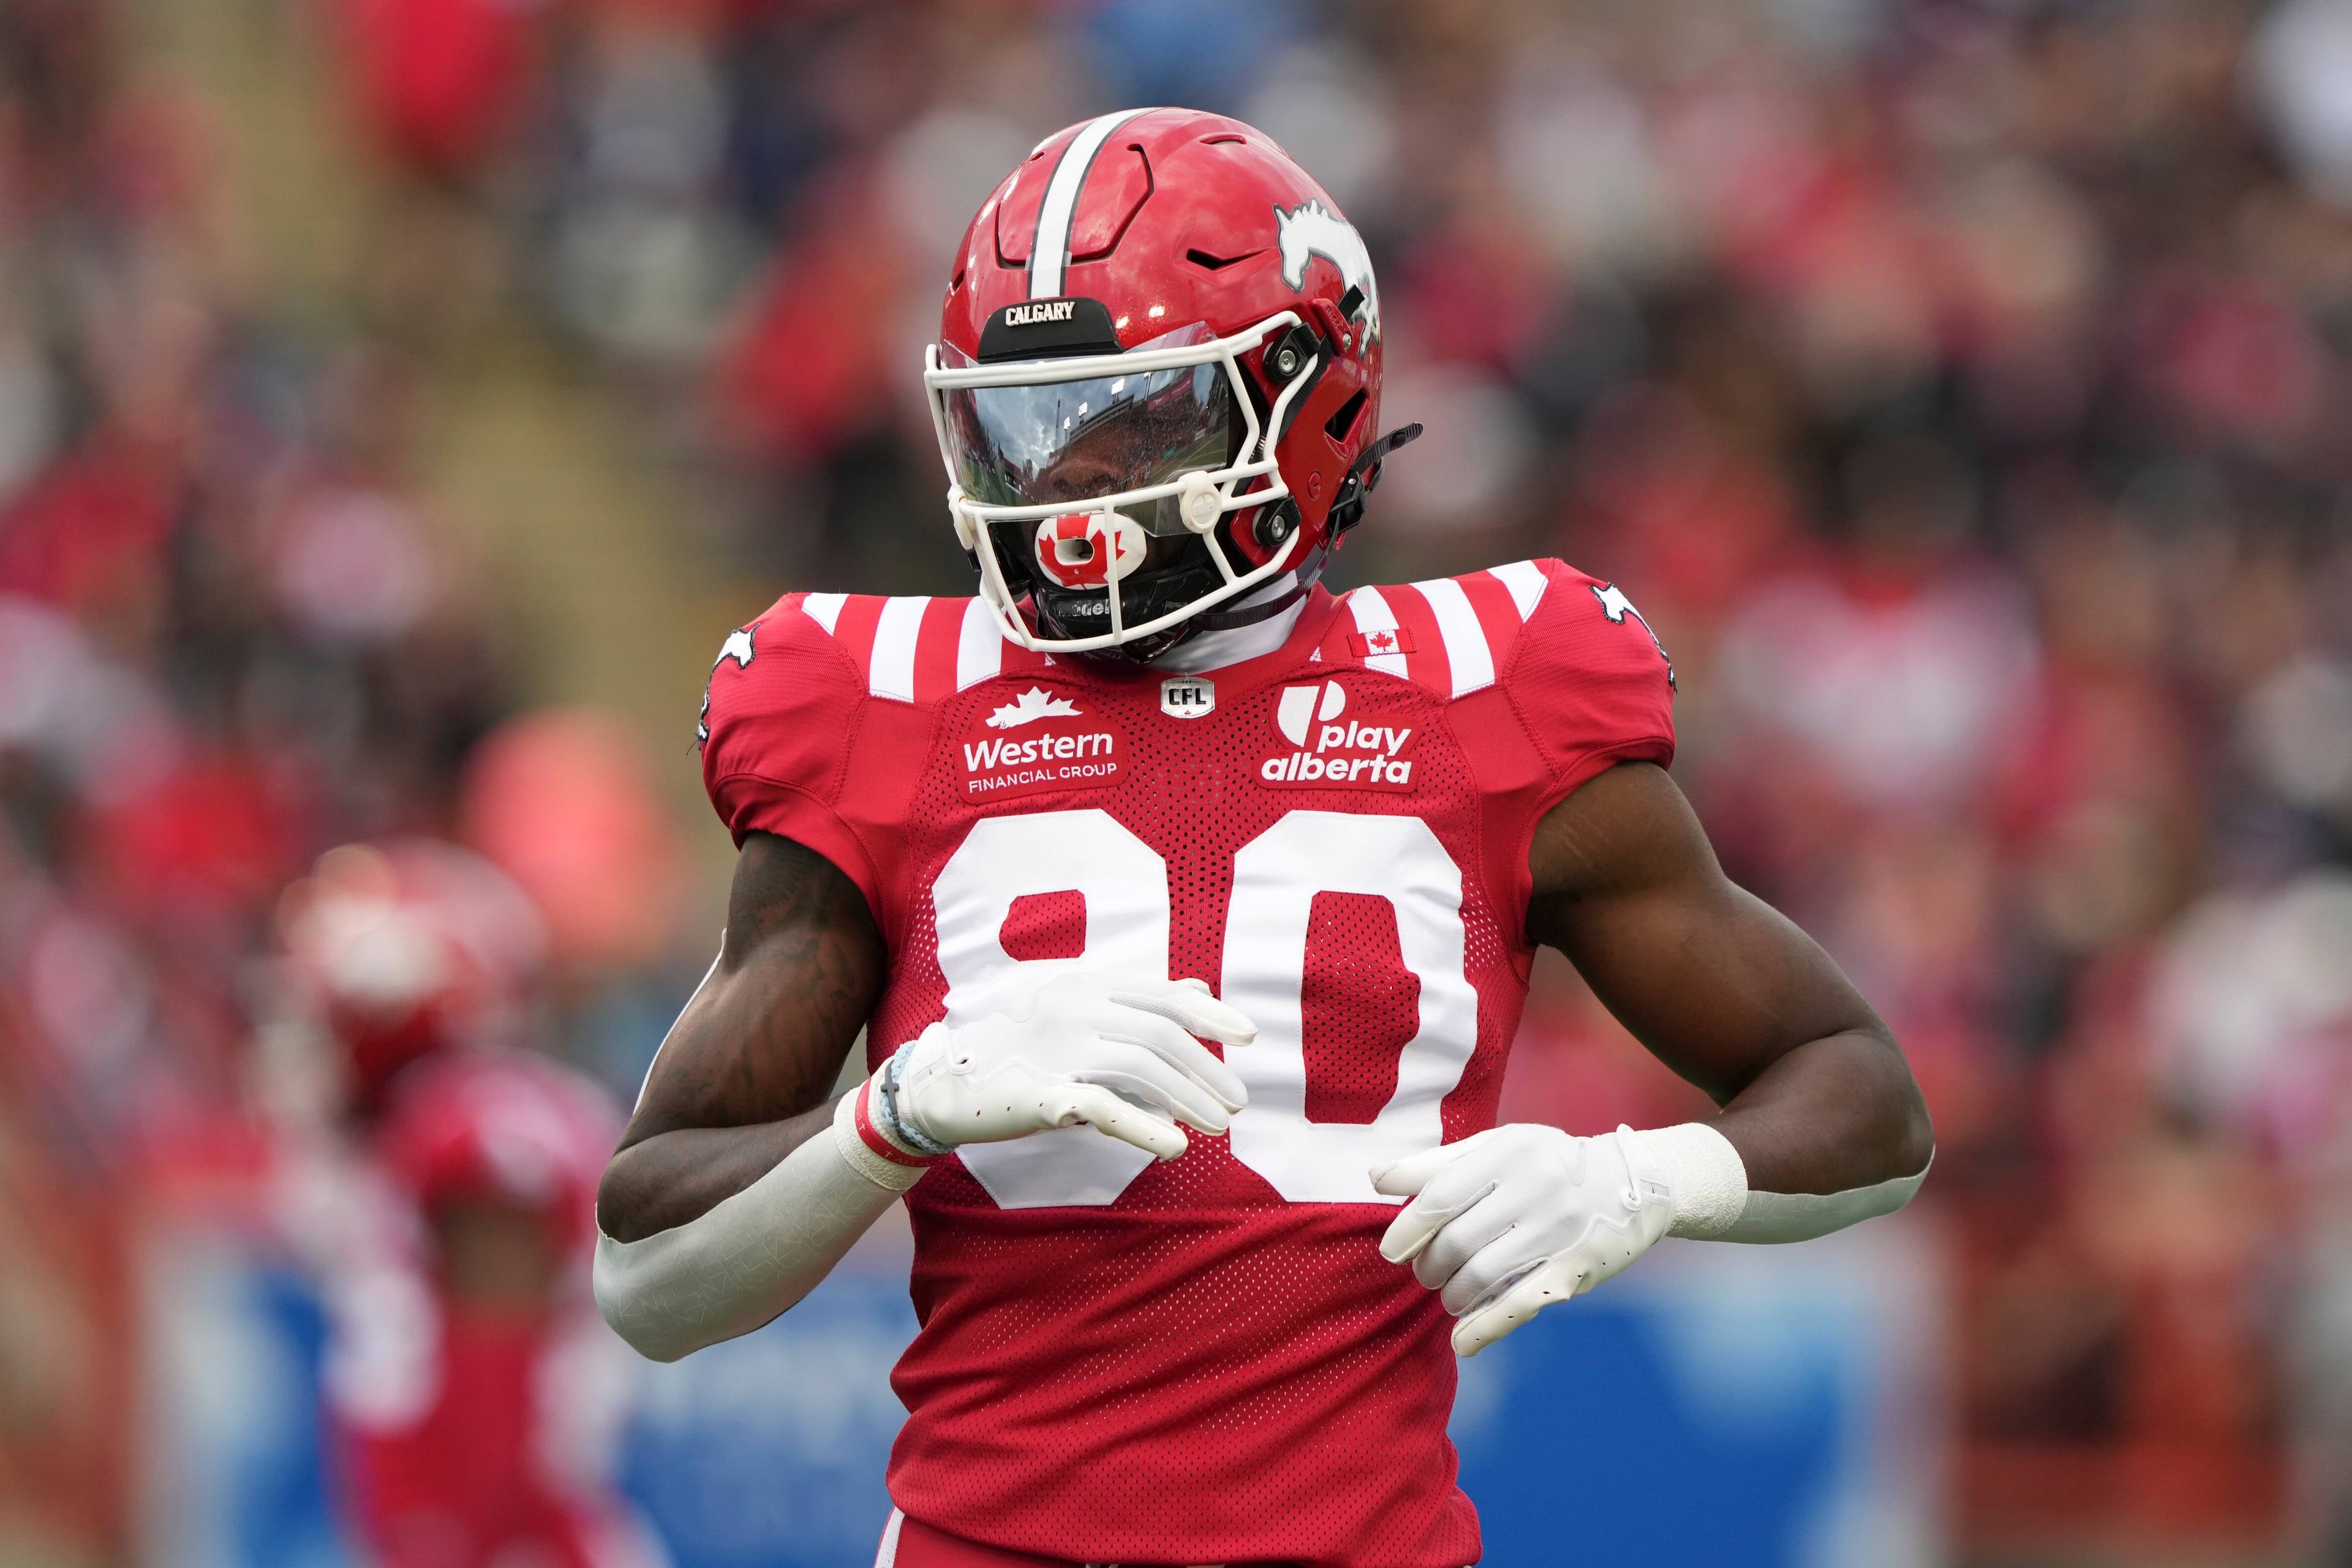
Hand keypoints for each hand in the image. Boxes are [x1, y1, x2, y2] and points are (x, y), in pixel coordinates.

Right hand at [893, 972, 1254, 1161]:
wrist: (944, 1084)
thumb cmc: (1019, 1051)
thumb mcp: (1078, 1016)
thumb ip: (1135, 1005)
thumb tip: (1197, 991)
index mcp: (1085, 987)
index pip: (1160, 996)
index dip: (1210, 1015)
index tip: (1248, 1036)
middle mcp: (1074, 1009)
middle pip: (1159, 1034)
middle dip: (1207, 1068)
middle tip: (1237, 1102)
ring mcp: (1057, 1049)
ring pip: (1141, 1067)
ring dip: (1188, 1099)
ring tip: (1218, 1127)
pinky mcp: (1041, 1093)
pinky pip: (1103, 1108)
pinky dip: (1144, 1127)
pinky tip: (1174, 1146)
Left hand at [1370, 1124, 1672, 1356]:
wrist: (1633, 1184)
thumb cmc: (1547, 1163)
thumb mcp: (1498, 1147)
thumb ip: (1438, 1163)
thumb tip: (1376, 1178)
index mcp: (1508, 1152)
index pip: (1440, 1196)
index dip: (1406, 1229)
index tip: (1391, 1251)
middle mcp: (1533, 1189)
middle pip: (1456, 1241)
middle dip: (1429, 1266)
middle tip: (1427, 1273)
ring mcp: (1556, 1232)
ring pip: (1481, 1276)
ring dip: (1452, 1295)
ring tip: (1450, 1295)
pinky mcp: (1574, 1270)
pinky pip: (1519, 1306)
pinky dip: (1484, 1330)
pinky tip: (1462, 1343)